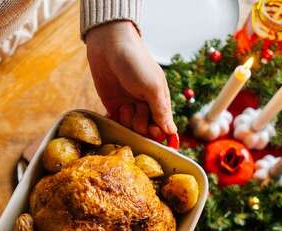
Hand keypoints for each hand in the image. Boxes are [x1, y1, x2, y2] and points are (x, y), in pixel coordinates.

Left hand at [85, 21, 176, 136]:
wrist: (109, 45)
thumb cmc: (136, 62)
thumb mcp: (153, 86)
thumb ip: (161, 110)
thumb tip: (171, 132)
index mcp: (160, 100)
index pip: (163, 126)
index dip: (158, 133)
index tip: (153, 131)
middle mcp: (145, 106)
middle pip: (145, 130)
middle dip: (141, 125)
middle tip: (136, 110)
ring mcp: (129, 106)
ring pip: (130, 129)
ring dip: (127, 121)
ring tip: (124, 105)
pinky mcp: (112, 106)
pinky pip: (116, 123)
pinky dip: (115, 123)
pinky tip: (114, 114)